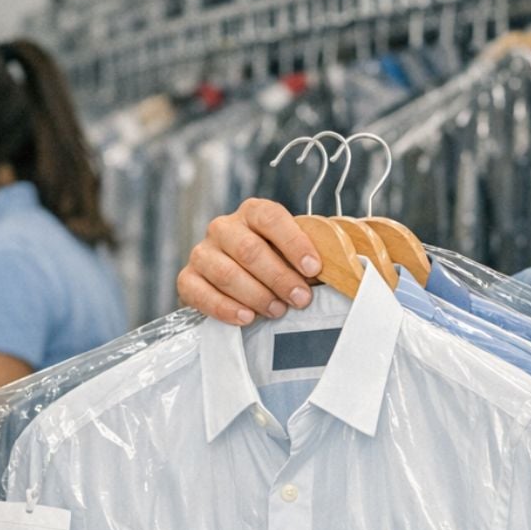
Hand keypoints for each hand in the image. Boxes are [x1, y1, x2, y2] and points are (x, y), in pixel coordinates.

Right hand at [176, 198, 321, 324]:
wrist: (237, 279)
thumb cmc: (274, 263)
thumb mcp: (293, 253)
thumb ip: (309, 257)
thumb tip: (342, 270)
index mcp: (253, 212)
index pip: (271, 218)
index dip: (294, 243)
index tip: (314, 268)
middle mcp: (224, 227)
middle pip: (249, 249)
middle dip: (279, 277)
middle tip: (301, 299)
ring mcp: (202, 252)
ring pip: (225, 272)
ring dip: (256, 295)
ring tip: (277, 311)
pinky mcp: (188, 278)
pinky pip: (200, 293)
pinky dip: (224, 308)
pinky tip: (247, 317)